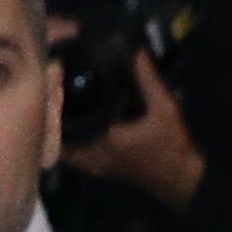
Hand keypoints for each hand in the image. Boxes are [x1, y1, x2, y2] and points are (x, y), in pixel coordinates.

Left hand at [62, 51, 205, 208]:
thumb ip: (149, 81)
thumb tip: (136, 54)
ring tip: (55, 107)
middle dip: (56, 113)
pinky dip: (65, 143)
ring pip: (63, 146)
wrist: (179, 178)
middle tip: (52, 91)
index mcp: (108, 138)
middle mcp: (94, 154)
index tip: (55, 82)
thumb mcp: (165, 108)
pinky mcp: (96, 170)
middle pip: (63, 131)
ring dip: (58, 129)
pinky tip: (67, 127)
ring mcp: (93, 165)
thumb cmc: (173, 144)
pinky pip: (72, 156)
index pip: (74, 117)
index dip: (62, 100)